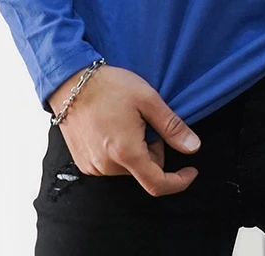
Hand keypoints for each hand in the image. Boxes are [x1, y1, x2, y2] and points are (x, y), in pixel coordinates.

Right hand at [46, 64, 201, 195]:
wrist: (71, 81)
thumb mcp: (148, 100)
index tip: (191, 171)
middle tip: (145, 122)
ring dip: (134, 151)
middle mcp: (107, 166)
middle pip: (143, 171)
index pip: (157, 184)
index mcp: (126, 152)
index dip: (178, 181)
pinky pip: (110, 164)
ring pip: (127, 167)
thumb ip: (172, 127)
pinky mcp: (83, 162)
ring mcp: (92, 166)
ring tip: (125, 121)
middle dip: (152, 151)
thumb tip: (193, 147)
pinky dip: (118, 151)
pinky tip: (111, 127)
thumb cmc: (110, 86)